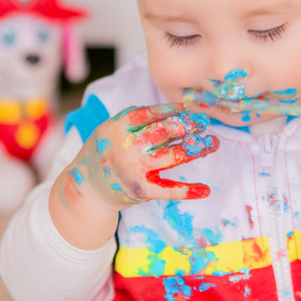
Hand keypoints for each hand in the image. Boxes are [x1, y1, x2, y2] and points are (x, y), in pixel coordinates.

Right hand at [49, 104, 218, 247]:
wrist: (87, 189)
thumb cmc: (104, 152)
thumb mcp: (109, 128)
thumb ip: (133, 117)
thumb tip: (170, 110)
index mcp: (119, 127)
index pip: (151, 113)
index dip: (172, 110)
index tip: (187, 109)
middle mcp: (128, 147)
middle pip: (165, 132)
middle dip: (187, 126)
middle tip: (203, 124)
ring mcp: (136, 170)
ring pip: (173, 156)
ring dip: (196, 149)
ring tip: (212, 143)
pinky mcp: (142, 191)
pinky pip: (169, 190)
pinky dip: (189, 191)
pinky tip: (206, 190)